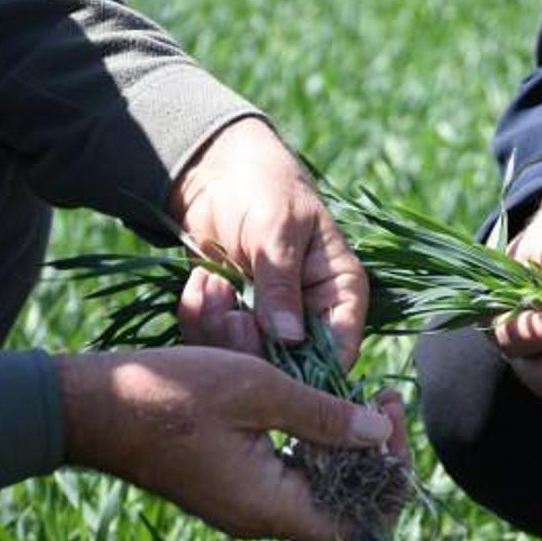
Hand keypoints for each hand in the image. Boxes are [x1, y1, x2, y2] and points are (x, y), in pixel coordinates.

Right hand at [56, 347, 407, 540]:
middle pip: (346, 508)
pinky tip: (316, 399)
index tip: (390, 418)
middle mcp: (259, 517)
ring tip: (358, 393)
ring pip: (320, 488)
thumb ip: (322, 415)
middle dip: (376, 454)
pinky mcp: (230, 483)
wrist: (91, 406)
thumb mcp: (256, 389)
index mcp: (268, 506)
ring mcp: (243, 502)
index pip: (358, 529)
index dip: (390, 481)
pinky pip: (289, 473)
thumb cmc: (169, 393)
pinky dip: (312, 440)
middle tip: (382, 398)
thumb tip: (379, 433)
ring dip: (346, 443)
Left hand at [170, 117, 367, 367]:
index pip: (342, 349)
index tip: (274, 357)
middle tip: (229, 308)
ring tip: (212, 283)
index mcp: (340, 292)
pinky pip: (214, 343)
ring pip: (248, 360)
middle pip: (291, 367)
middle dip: (252, 345)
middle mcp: (310, 316)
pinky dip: (199, 319)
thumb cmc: (263, 186)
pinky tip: (200, 281)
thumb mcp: (276, 229)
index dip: (315, 369)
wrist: (215, 170)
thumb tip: (290, 340)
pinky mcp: (232, 321)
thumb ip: (281, 284)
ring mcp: (269, 322)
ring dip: (219, 328)